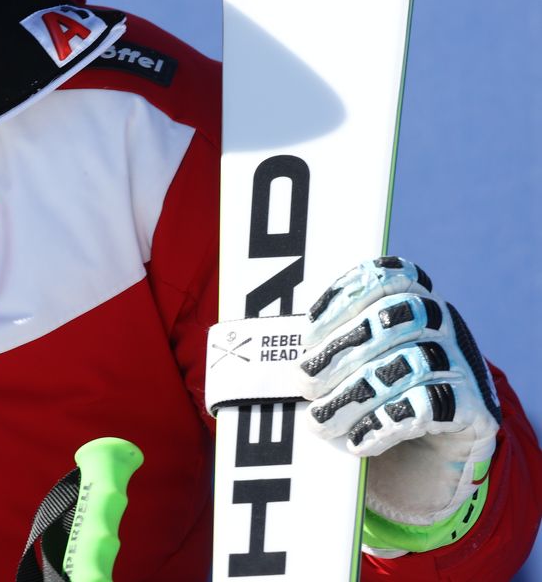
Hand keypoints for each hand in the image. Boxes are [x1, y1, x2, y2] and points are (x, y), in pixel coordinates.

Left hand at [299, 257, 500, 525]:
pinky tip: (358, 441)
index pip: (385, 276)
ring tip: (319, 423)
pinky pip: (430, 406)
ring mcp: (463, 364)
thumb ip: (320, 346)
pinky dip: (386, 423)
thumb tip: (261, 345)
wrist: (426, 461)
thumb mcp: (348, 364)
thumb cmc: (371, 399)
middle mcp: (444, 322)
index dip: (345, 296)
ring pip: (408, 364)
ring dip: (354, 394)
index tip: (307, 330)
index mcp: (411, 298)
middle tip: (303, 383)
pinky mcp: (476, 410)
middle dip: (340, 350)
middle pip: (395, 318)